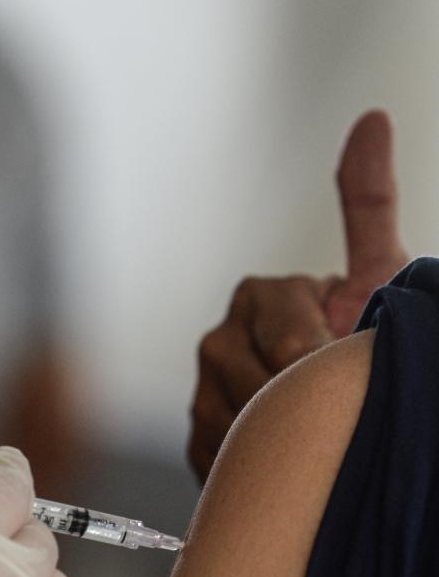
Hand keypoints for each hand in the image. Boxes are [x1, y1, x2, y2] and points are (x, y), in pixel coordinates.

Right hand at [188, 110, 408, 481]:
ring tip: (310, 433)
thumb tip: (372, 118)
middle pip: (246, 375)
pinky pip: (216, 453)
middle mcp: (222, 339)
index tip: (331, 367)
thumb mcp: (379, 277)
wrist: (344, 420)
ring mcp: (203, 391)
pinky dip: (252, 458)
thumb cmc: (367, 347)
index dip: (310, 355)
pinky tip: (281, 453)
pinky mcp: (196, 439)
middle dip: (293, 398)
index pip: (278, 328)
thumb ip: (367, 204)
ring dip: (274, 432)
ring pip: (229, 419)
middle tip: (329, 411)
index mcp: (259, 297)